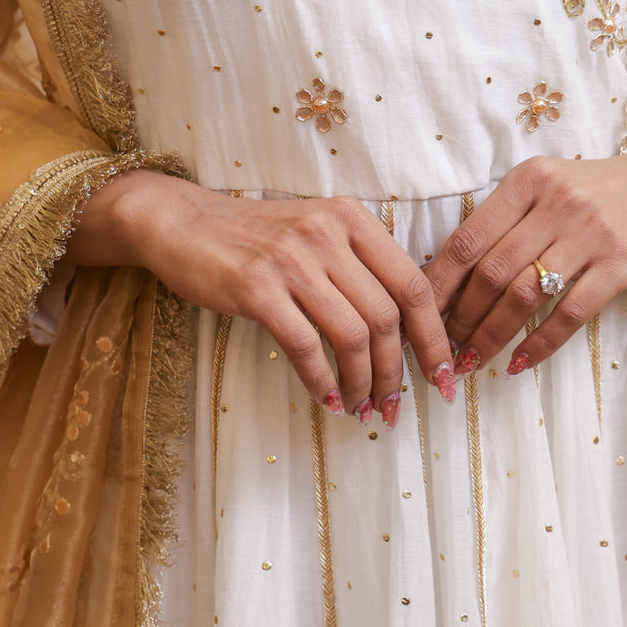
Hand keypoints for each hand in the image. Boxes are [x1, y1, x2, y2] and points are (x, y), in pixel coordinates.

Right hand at [67, 172, 453, 424]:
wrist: (182, 222)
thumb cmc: (255, 237)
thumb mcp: (317, 233)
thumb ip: (360, 266)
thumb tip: (408, 331)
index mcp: (352, 218)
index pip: (413, 283)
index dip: (434, 336)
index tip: (444, 374)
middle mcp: (327, 233)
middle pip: (387, 316)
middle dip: (399, 371)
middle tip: (396, 407)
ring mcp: (291, 259)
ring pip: (352, 335)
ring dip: (362, 382)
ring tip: (361, 408)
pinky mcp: (256, 288)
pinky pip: (305, 346)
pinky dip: (323, 381)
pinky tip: (327, 399)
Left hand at [424, 123, 626, 374]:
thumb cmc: (607, 188)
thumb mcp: (553, 183)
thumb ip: (510, 217)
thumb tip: (454, 272)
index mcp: (528, 179)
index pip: (467, 238)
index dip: (438, 283)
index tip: (419, 316)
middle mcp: (555, 202)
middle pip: (490, 272)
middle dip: (459, 319)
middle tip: (443, 350)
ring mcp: (590, 233)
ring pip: (524, 295)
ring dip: (491, 336)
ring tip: (472, 363)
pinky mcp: (622, 263)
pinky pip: (569, 313)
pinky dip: (539, 344)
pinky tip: (520, 363)